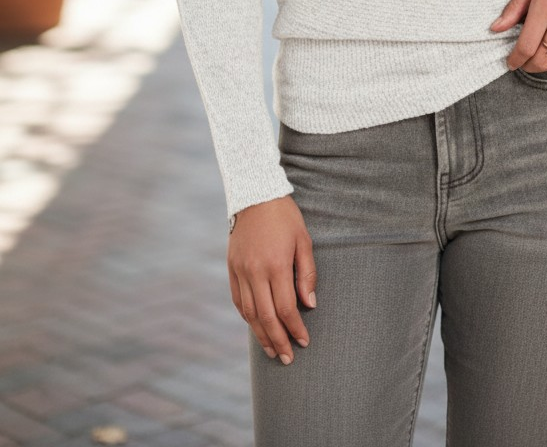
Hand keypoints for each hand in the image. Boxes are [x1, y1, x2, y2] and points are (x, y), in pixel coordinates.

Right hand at [228, 195, 316, 364]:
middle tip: (288, 358)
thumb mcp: (303, 240)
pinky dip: (248, 317)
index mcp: (276, 265)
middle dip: (278, 340)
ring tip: (273, 350)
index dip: (295, 328)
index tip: (304, 341)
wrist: (254, 194)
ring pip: (250, 313)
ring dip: (261, 335)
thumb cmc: (284, 216)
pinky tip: (256, 327)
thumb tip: (310, 304)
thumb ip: (307, 273)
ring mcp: (240, 271)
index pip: (286, 307)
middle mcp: (255, 271)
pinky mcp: (231, 268)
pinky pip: (238, 300)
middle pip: (266, 317)